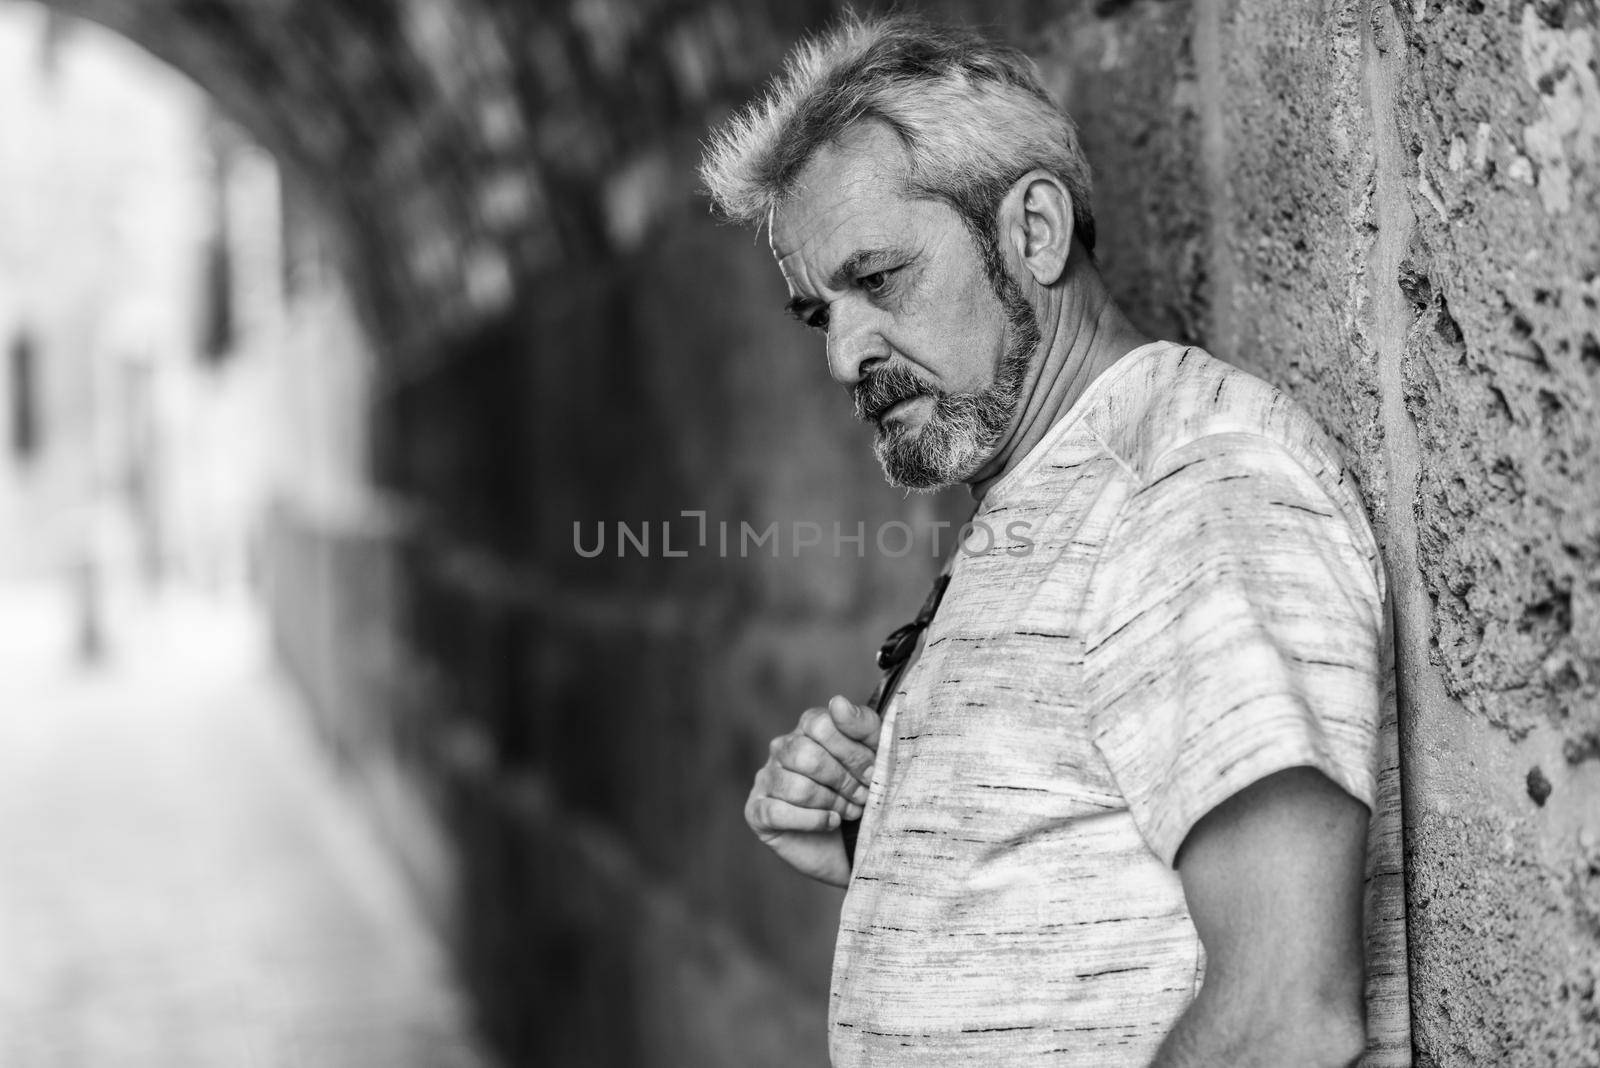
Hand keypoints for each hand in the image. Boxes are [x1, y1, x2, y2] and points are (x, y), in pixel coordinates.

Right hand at [745, 695, 880, 886]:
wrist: (852, 843)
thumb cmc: (863, 791)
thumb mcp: (876, 754)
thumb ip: (862, 725)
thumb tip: (837, 702)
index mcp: (808, 726)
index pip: (820, 725)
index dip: (850, 752)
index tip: (872, 773)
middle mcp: (782, 747)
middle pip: (806, 756)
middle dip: (843, 781)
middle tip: (863, 797)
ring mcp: (766, 778)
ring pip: (796, 787)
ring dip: (831, 803)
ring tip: (850, 812)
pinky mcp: (757, 811)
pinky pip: (777, 812)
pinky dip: (812, 820)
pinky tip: (831, 822)